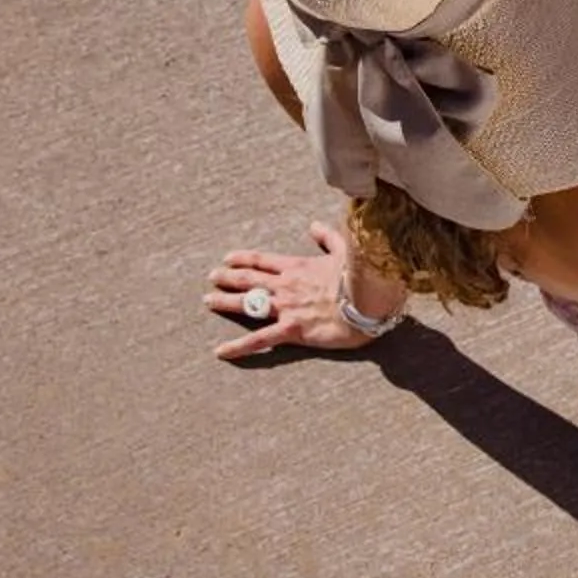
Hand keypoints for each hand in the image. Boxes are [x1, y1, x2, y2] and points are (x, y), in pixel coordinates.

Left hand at [207, 220, 393, 360]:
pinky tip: (219, 352)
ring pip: (247, 304)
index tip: (228, 258)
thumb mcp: (345, 249)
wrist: (369, 301)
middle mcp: (285, 285)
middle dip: (227, 277)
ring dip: (225, 302)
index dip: (243, 258)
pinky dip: (238, 347)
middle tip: (211, 277)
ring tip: (208, 301)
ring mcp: (286, 308)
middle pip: (248, 279)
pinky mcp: (291, 330)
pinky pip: (259, 340)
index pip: (262, 260)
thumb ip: (328, 237)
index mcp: (297, 266)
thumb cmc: (361, 276)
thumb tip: (315, 226)